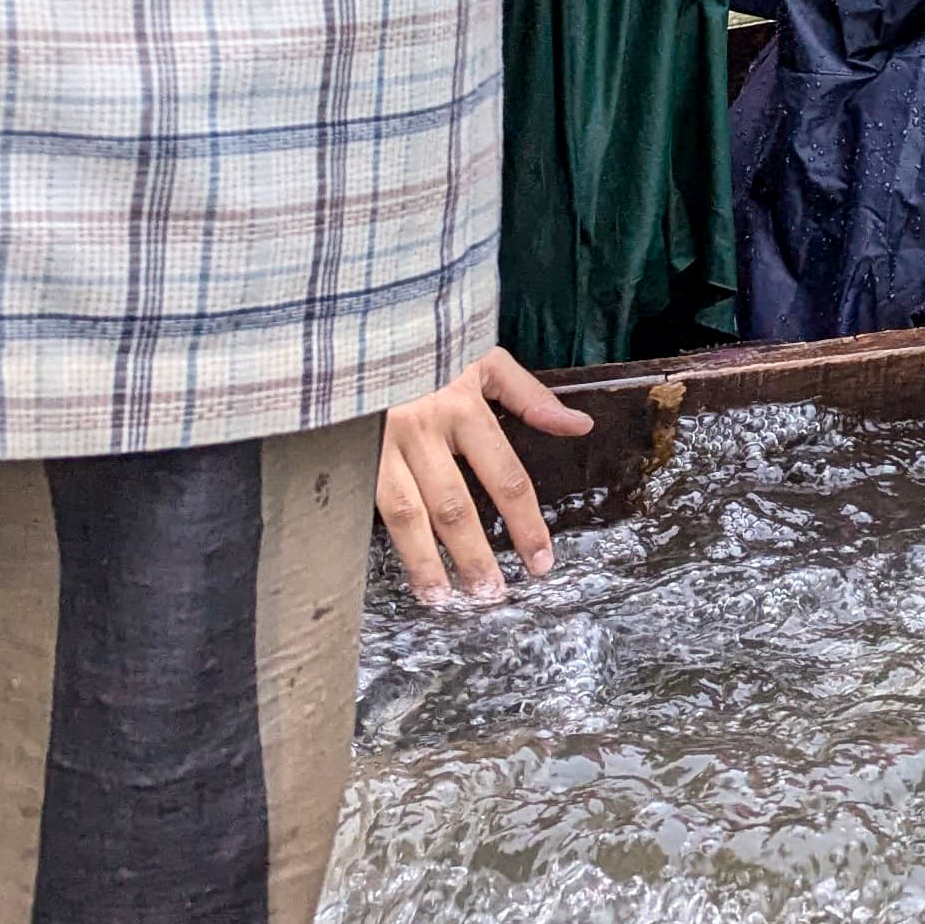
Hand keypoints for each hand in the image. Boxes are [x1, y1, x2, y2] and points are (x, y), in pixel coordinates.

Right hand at [377, 346, 590, 602]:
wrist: (353, 323)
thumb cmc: (425, 342)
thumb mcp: (482, 357)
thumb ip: (530, 397)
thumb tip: (579, 427)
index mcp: (462, 404)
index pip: (506, 477)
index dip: (525, 524)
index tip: (540, 561)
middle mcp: (422, 428)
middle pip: (455, 506)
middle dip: (475, 556)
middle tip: (492, 595)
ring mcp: (379, 443)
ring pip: (407, 515)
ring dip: (427, 562)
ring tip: (445, 599)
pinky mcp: (345, 454)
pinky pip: (369, 507)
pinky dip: (387, 543)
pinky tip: (400, 572)